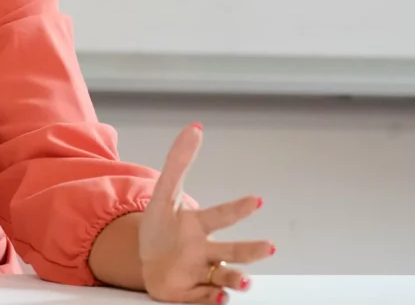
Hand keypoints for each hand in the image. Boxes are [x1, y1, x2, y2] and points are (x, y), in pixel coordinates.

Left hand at [139, 123, 273, 303]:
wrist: (145, 257)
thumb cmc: (162, 225)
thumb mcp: (163, 192)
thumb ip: (179, 160)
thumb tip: (195, 127)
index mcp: (199, 224)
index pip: (220, 215)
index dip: (236, 208)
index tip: (256, 200)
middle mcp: (206, 249)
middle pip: (232, 250)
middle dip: (250, 250)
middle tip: (268, 247)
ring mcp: (200, 272)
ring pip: (224, 275)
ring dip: (236, 278)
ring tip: (244, 281)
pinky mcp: (191, 293)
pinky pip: (205, 297)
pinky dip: (214, 298)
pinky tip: (220, 296)